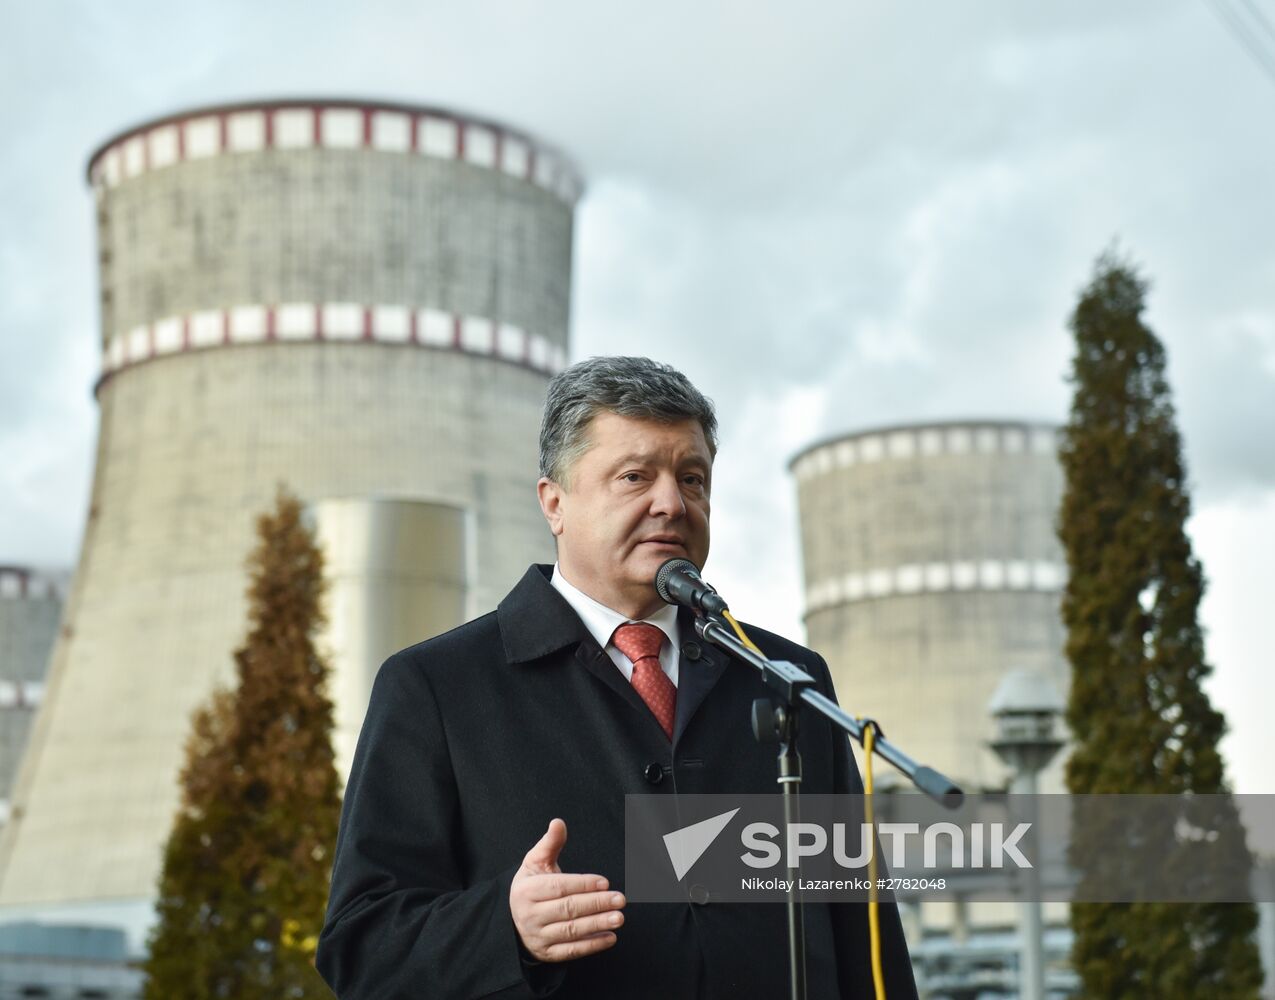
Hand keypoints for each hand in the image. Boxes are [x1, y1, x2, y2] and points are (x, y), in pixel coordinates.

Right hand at [509, 818, 625, 961]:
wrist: (513, 920)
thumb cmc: (531, 886)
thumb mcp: (535, 862)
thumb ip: (550, 843)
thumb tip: (558, 822)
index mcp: (526, 891)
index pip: (559, 887)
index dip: (583, 884)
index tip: (605, 882)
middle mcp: (530, 915)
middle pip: (567, 909)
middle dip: (596, 904)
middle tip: (620, 899)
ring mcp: (538, 936)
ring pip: (571, 931)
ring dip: (597, 925)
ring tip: (619, 918)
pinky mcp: (547, 953)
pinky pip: (571, 951)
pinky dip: (592, 945)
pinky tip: (610, 937)